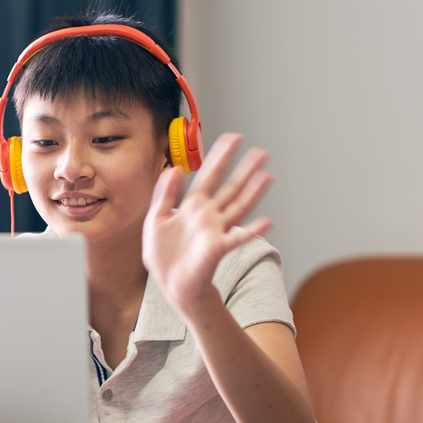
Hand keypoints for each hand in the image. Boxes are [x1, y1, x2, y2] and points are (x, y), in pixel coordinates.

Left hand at [142, 133, 273, 305]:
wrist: (170, 283)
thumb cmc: (164, 255)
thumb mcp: (155, 218)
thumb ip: (164, 194)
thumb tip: (172, 169)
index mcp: (194, 205)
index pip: (210, 175)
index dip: (221, 156)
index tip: (234, 138)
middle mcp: (209, 215)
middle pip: (231, 187)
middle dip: (246, 169)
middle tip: (262, 152)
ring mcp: (216, 231)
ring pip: (239, 206)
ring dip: (254, 192)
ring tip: (267, 175)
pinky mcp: (217, 248)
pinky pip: (238, 238)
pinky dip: (253, 230)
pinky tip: (266, 221)